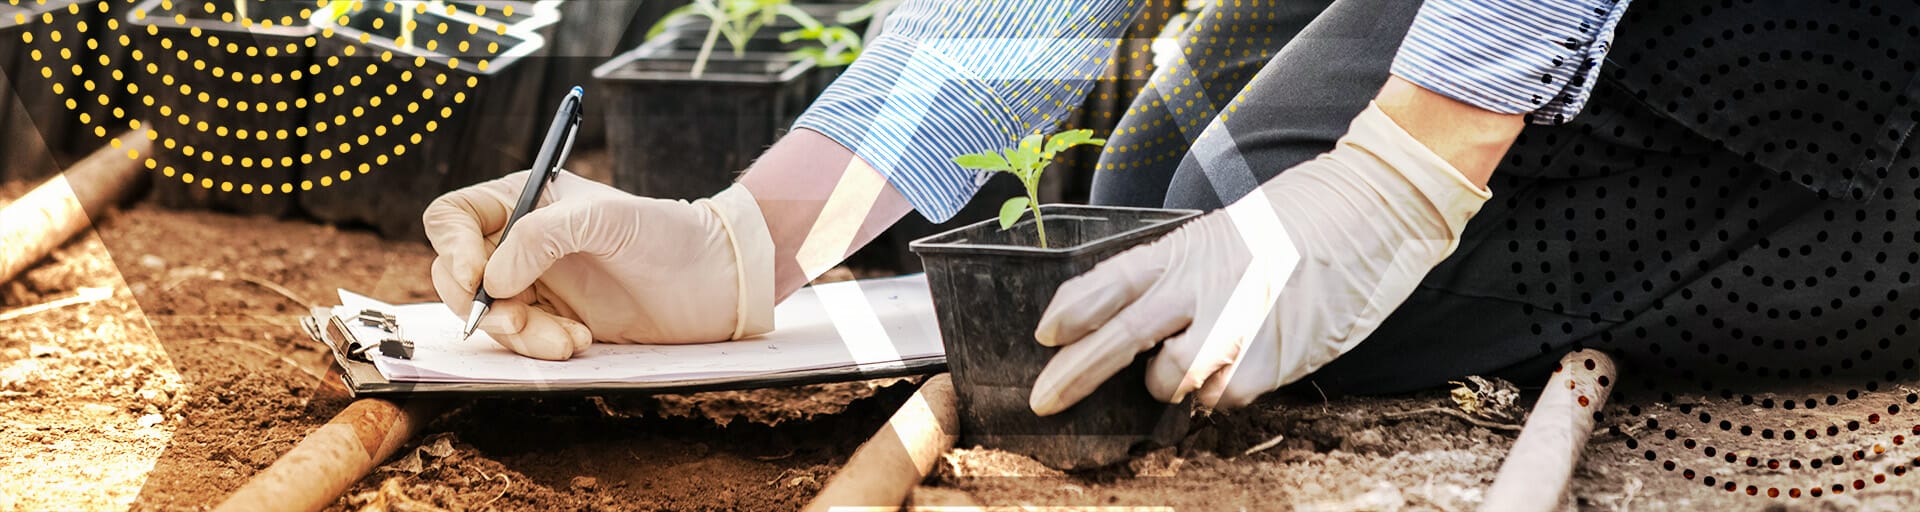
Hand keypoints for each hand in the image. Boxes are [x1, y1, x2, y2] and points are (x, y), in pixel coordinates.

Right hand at [422, 171, 774, 359]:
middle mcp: (520, 241)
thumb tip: (490, 280)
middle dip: (481, 305)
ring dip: (519, 334)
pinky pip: (520, 340)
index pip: (453, 218)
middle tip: (518, 319)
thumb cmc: (666, 234)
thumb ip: (542, 236)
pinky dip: (540, 347)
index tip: (480, 280)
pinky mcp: (554, 320)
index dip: (453, 249)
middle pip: (458, 275)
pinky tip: (580, 341)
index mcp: (524, 201)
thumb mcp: (605, 218)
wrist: (715, 282)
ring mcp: (535, 283)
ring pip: (488, 316)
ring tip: (570, 340)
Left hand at [1028, 103, 1491, 413]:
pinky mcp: (1269, 357)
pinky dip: (1222, 393)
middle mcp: (1201, 284)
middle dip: (1074, 375)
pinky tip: (1246, 366)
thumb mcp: (1226, 234)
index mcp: (1186, 248)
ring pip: (1168, 378)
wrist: (1375, 209)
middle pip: (1119, 336)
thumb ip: (1182, 273)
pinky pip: (1221, 397)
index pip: (1110, 279)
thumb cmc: (1302, 221)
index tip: (1044, 334)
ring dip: (1170, 382)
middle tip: (1044, 401)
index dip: (1072, 309)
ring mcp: (1234, 322)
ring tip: (1202, 359)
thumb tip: (1143, 321)